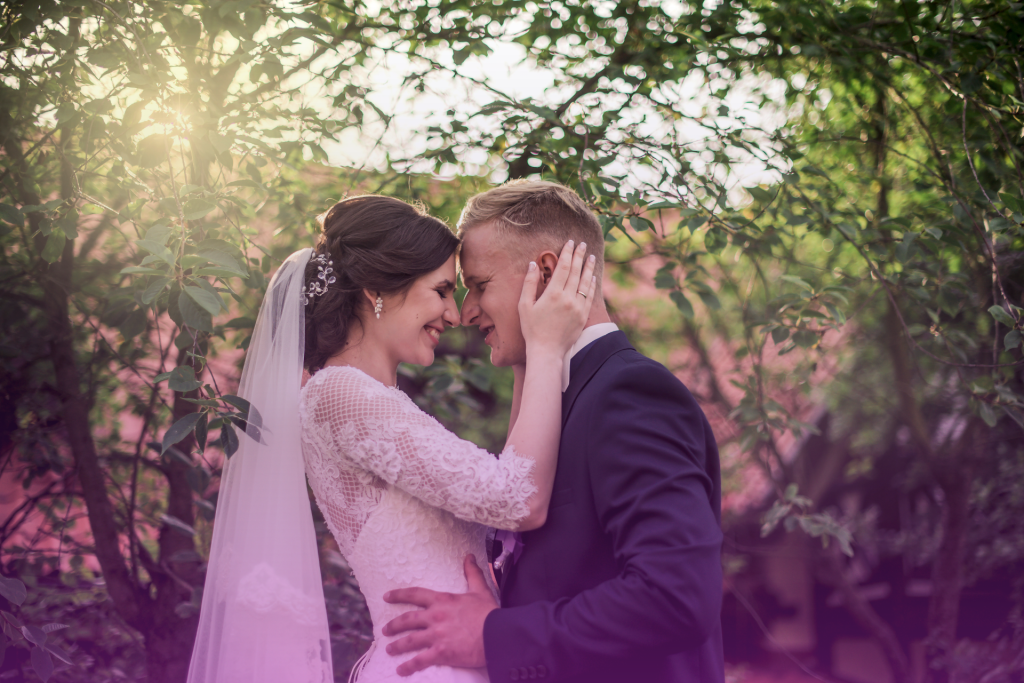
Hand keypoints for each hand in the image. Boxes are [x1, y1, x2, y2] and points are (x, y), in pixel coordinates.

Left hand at [381, 555, 497, 675]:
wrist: (497, 634)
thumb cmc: (489, 613)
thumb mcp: (480, 589)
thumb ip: (472, 573)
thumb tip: (469, 556)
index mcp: (442, 601)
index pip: (415, 595)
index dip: (399, 595)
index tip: (386, 597)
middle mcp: (435, 617)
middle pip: (407, 620)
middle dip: (393, 625)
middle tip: (385, 630)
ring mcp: (436, 635)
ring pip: (409, 641)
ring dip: (397, 646)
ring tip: (389, 650)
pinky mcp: (441, 653)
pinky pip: (420, 661)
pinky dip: (408, 666)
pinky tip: (401, 670)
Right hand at [518, 240, 596, 357]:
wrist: (546, 351)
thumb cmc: (532, 329)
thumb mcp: (524, 305)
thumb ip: (529, 283)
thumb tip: (533, 264)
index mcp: (552, 294)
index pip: (563, 267)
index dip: (567, 253)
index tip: (570, 243)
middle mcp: (568, 298)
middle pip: (576, 272)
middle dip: (580, 256)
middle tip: (583, 244)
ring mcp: (577, 307)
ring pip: (585, 282)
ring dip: (588, 268)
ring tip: (591, 257)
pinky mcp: (583, 316)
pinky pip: (590, 296)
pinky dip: (592, 285)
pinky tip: (592, 278)